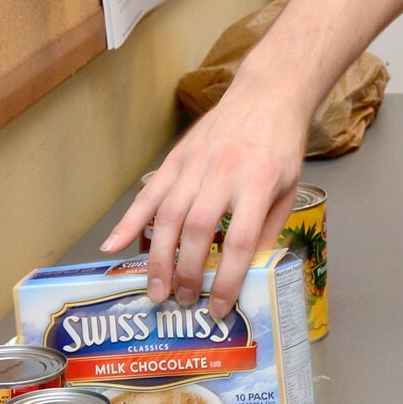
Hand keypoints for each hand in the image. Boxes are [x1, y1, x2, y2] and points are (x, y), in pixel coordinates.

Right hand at [101, 84, 308, 319]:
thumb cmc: (281, 146)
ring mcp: (196, 163)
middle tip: (183, 301)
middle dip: (187, 272)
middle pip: (197, 229)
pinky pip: (149, 192)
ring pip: (168, 215)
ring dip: (158, 257)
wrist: (268, 95)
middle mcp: (224, 172)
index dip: (227, 279)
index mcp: (259, 181)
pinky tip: (113, 245)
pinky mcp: (177, 156)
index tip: (219, 308)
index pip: (239, 239)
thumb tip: (245, 272)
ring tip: (157, 290)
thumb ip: (266, 229)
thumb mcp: (289, 189)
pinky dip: (129, 220)